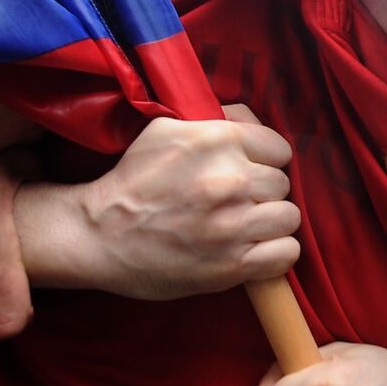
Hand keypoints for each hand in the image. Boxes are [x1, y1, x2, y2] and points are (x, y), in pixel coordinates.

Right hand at [16, 105, 301, 299]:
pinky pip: (286, 254)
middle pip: (282, 184)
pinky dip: (274, 254)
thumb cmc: (132, 181)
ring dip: (270, 223)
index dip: (264, 161)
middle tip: (237, 201)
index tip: (247, 172)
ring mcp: (233, 225)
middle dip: (263, 192)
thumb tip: (255, 123)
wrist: (97, 235)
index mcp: (217, 140)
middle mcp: (230, 179)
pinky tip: (254, 250)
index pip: (279, 149)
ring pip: (288, 218)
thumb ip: (218, 120)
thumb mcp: (166, 129)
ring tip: (246, 226)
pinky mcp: (231, 265)